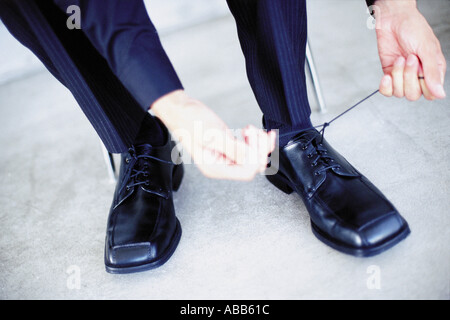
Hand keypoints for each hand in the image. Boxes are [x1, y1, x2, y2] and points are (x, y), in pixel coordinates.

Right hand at [151, 90, 275, 180]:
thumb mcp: (213, 135)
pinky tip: (248, 129)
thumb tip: (252, 158)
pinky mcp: (229, 146)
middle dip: (258, 149)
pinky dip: (253, 139)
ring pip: (253, 156)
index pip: (246, 172)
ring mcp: (226, 156)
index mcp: (215, 167)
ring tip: (249, 129)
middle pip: (252, 165)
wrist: (181, 109)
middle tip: (255, 132)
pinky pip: (248, 148)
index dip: (255, 158)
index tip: (255, 142)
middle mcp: (222, 165)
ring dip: (257, 142)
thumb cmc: (190, 121)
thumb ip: (233, 149)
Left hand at [373, 0, 445, 99]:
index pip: (431, 93)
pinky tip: (387, 75)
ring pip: (399, 93)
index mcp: (433, 70)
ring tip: (400, 58)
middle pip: (413, 94)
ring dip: (397, 75)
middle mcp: (418, 75)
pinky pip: (387, 91)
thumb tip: (440, 93)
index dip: (424, 87)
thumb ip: (432, 72)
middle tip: (409, 58)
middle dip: (408, 77)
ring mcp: (402, 76)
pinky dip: (385, 86)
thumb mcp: (427, 49)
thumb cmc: (413, 28)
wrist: (393, 20)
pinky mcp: (389, 74)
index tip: (421, 71)